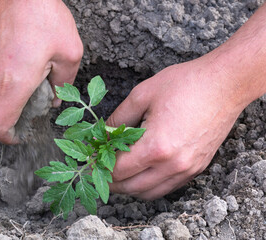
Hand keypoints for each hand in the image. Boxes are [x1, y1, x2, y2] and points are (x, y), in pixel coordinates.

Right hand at [0, 0, 82, 143]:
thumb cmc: (45, 16)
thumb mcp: (69, 54)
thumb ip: (64, 83)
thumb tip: (56, 99)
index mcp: (15, 83)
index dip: (8, 138)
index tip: (21, 138)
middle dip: (9, 124)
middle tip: (29, 119)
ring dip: (8, 104)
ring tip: (31, 94)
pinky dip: (5, 88)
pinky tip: (25, 75)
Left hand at [106, 57, 244, 199]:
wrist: (225, 84)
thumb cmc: (185, 84)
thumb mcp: (142, 94)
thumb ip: (118, 118)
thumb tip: (103, 133)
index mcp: (156, 147)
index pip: (117, 170)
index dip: (98, 167)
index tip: (88, 161)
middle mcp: (172, 165)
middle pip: (130, 187)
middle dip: (109, 181)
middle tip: (98, 168)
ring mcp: (186, 169)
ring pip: (148, 193)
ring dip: (128, 187)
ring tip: (117, 172)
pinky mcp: (197, 168)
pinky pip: (166, 187)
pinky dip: (149, 185)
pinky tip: (142, 171)